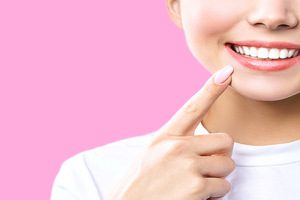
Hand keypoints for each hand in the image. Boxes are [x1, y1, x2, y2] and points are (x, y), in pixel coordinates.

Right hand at [109, 65, 234, 199]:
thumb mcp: (149, 156)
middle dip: (221, 155)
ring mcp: (187, 166)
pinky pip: (223, 187)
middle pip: (225, 141)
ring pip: (227, 165)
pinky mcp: (196, 188)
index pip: (192, 108)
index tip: (226, 73)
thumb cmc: (138, 185)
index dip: (211, 89)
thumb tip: (201, 145)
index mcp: (164, 138)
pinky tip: (194, 197)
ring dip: (217, 177)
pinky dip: (214, 195)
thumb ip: (173, 145)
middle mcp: (177, 148)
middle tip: (205, 167)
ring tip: (195, 185)